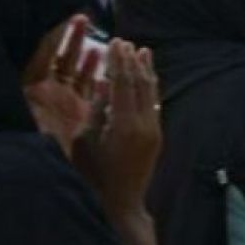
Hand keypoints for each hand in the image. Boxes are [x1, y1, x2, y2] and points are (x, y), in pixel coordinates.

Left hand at [23, 15, 99, 155]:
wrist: (44, 177)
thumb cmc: (37, 151)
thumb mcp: (33, 120)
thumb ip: (37, 88)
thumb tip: (35, 59)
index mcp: (33, 92)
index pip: (42, 58)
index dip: (51, 39)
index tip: (62, 19)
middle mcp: (46, 94)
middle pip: (58, 59)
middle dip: (69, 38)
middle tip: (80, 18)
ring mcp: (61, 102)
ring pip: (73, 70)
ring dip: (83, 51)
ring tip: (94, 33)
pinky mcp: (76, 111)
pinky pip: (85, 86)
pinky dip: (92, 71)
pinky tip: (100, 58)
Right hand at [71, 40, 161, 216]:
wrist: (121, 201)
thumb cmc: (94, 173)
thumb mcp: (87, 140)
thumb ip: (97, 109)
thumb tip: (102, 81)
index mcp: (124, 124)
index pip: (123, 83)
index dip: (119, 62)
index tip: (116, 43)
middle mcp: (145, 124)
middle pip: (140, 84)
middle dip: (133, 62)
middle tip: (127, 42)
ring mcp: (155, 130)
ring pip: (152, 94)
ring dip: (147, 71)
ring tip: (144, 51)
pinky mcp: (158, 136)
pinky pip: (155, 105)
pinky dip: (150, 89)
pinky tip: (149, 78)